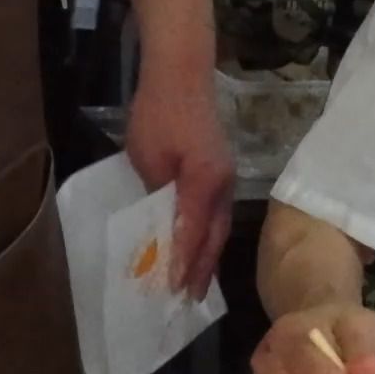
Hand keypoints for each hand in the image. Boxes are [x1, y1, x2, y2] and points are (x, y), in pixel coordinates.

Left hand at [122, 73, 234, 297]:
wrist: (181, 73)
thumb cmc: (158, 113)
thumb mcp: (149, 157)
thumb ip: (159, 195)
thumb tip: (163, 228)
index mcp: (205, 181)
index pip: (193, 232)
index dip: (182, 262)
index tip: (171, 290)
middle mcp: (223, 184)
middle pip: (214, 236)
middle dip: (202, 269)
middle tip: (189, 300)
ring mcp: (225, 178)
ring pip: (219, 227)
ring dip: (207, 257)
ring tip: (195, 284)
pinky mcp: (220, 172)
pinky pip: (216, 213)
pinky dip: (207, 236)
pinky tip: (198, 247)